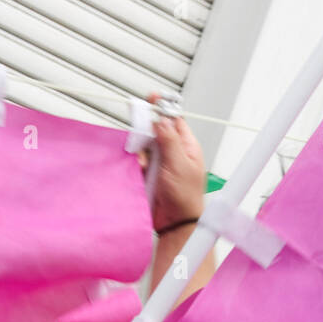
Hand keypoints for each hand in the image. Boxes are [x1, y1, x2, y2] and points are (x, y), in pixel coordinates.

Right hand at [139, 93, 205, 231]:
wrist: (174, 223)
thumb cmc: (184, 197)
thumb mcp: (179, 163)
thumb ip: (169, 140)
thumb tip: (162, 118)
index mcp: (186, 145)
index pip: (174, 119)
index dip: (163, 108)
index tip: (152, 98)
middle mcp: (172, 151)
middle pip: (155, 130)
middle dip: (147, 132)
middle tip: (143, 137)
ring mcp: (160, 162)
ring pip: (144, 145)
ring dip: (141, 150)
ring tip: (145, 163)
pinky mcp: (148, 173)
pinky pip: (137, 161)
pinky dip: (136, 163)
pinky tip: (141, 170)